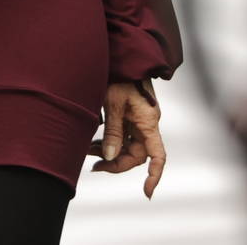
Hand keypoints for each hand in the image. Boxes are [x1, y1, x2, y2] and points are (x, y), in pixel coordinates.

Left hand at [86, 79, 163, 198]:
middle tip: (94, 165)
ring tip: (88, 151)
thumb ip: (112, 131)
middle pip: (137, 154)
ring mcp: (138, 119)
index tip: (147, 193)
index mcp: (148, 122)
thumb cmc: (120, 75)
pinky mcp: (129, 114)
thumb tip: (109, 157)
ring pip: (127, 145)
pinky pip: (121, 135)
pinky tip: (93, 142)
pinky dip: (108, 140)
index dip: (154, 175)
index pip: (158, 155)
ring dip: (109, 151)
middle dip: (117, 162)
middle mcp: (146, 123)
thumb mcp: (113, 103)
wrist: (122, 54)